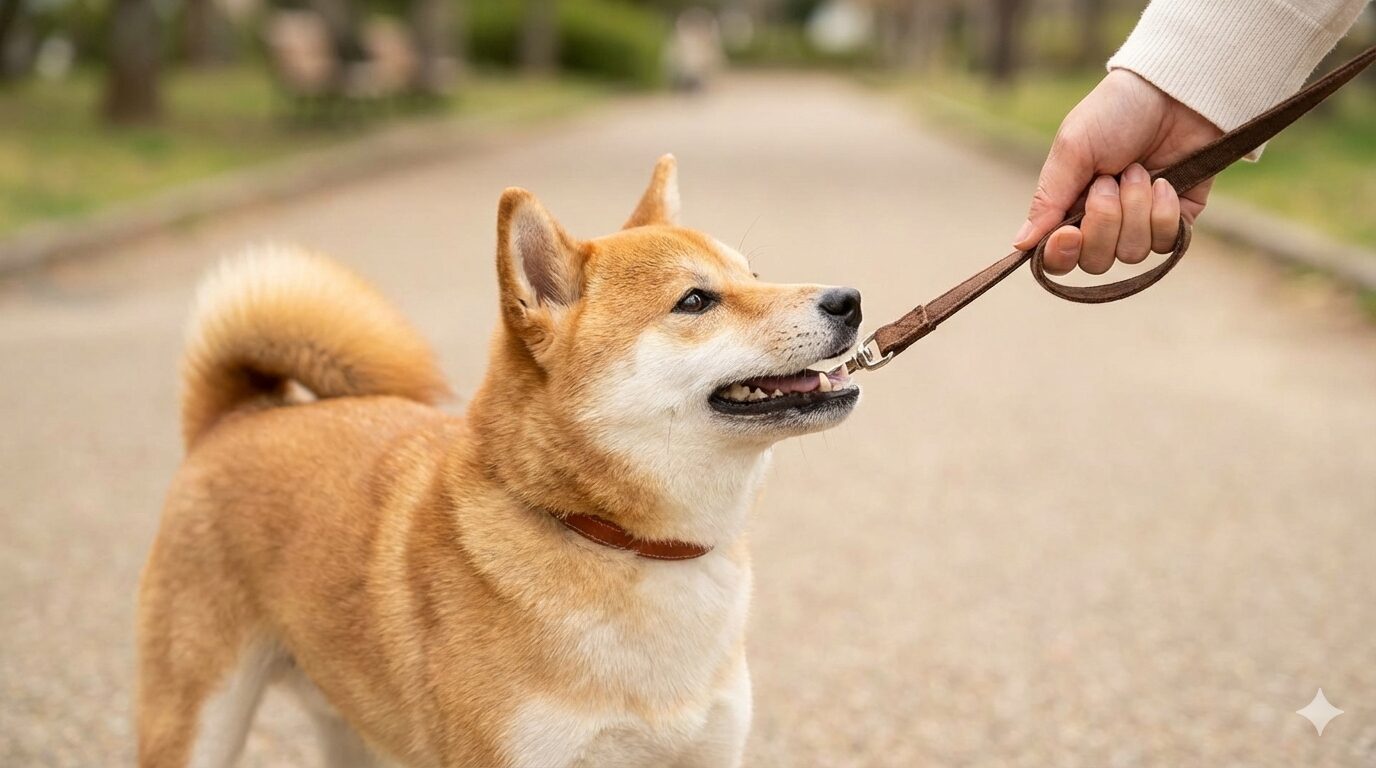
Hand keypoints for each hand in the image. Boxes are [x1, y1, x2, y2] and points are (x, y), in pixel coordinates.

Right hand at [1012, 69, 1223, 274]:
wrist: (1174, 94)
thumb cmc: (1115, 114)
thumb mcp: (1073, 150)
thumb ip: (1047, 200)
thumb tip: (1019, 245)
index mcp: (1069, 208)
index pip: (1058, 258)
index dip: (1062, 254)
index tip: (1069, 232)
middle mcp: (1102, 224)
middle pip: (1095, 261)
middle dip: (1105, 221)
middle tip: (1109, 180)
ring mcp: (1140, 226)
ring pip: (1131, 253)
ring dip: (1135, 208)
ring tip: (1140, 171)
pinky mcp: (1175, 222)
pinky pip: (1166, 243)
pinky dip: (1164, 210)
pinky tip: (1164, 182)